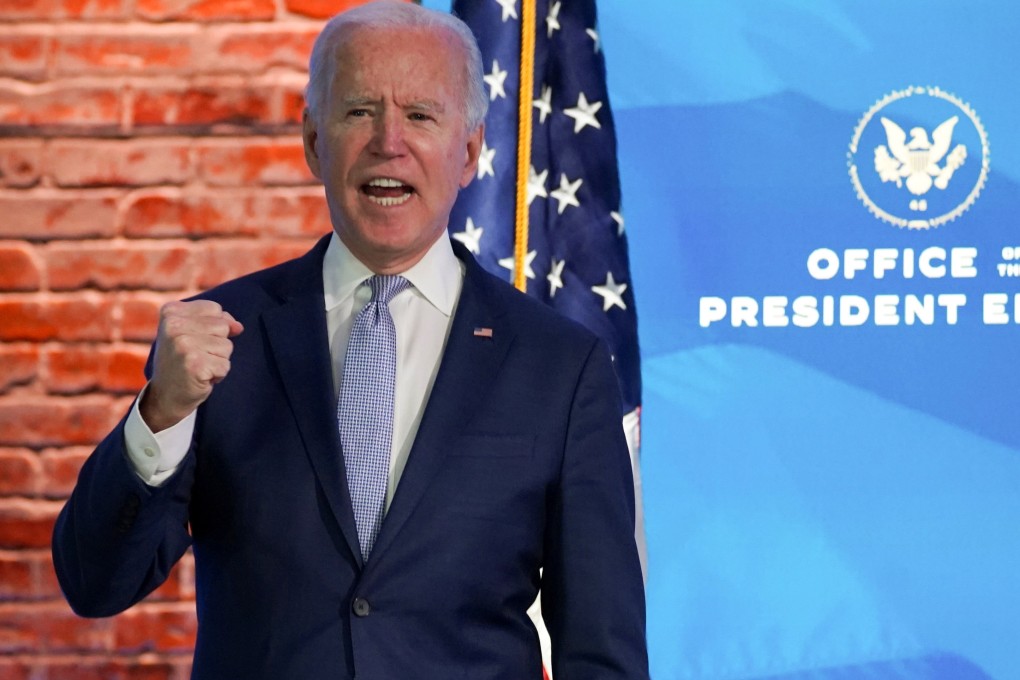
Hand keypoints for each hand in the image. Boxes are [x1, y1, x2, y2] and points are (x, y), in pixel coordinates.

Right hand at [140, 300, 243, 432]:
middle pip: (223, 326)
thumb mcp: (193, 332)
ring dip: (218, 360)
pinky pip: (225, 365)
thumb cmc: (183, 360)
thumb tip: (238, 327)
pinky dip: (218, 374)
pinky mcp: (194, 364)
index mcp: (171, 312)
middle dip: (216, 344)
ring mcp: (183, 345)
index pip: (215, 309)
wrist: (166, 395)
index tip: (192, 341)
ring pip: (227, 346)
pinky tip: (200, 377)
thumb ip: (216, 320)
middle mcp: (174, 326)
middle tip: (195, 356)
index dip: (213, 328)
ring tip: (198, 366)